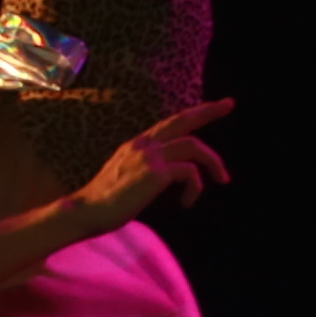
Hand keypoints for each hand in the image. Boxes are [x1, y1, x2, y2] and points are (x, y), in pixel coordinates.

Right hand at [67, 102, 237, 229]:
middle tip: (229, 104)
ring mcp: (149, 156)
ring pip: (194, 146)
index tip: (214, 105)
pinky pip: (190, 172)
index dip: (193, 113)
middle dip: (209, 111)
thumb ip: (147, 168)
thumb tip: (169, 173)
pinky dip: (196, 187)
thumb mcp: (129, 176)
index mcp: (138, 144)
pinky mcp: (155, 172)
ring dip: (214, 162)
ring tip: (223, 179)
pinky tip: (187, 202)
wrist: (86, 212)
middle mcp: (143, 144)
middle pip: (183, 120)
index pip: (170, 123)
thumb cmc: (106, 201)